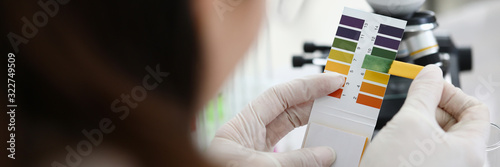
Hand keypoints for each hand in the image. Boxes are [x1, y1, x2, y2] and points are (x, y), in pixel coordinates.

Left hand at [207, 73, 344, 166]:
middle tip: (342, 101)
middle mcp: (250, 136)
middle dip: (315, 105)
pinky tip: (324, 154)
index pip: (279, 96)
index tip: (332, 81)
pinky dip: (308, 154)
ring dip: (315, 131)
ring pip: (292, 135)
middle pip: (288, 112)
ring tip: (338, 126)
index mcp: (242, 126)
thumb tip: (327, 154)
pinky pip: (291, 156)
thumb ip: (295, 161)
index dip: (308, 86)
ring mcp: (258, 154)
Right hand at [360, 65, 490, 166]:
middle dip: (433, 108)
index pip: (476, 109)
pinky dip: (415, 141)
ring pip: (440, 138)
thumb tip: (431, 74)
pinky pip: (429, 153)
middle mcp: (465, 164)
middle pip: (458, 124)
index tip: (430, 86)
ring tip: (401, 126)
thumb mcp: (410, 121)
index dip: (452, 93)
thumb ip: (424, 92)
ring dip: (421, 124)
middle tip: (413, 103)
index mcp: (472, 151)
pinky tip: (398, 141)